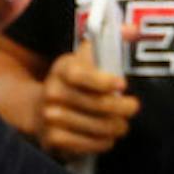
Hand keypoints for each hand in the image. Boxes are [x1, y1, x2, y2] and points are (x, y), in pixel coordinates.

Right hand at [37, 43, 138, 160]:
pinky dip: (103, 142)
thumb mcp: (87, 58)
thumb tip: (134, 29)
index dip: (104, 81)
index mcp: (63, 68)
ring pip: (99, 126)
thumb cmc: (74, 82)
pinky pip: (89, 145)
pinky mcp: (53, 139)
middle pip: (99, 104)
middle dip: (123, 108)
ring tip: (121, 124)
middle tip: (132, 107)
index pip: (82, 75)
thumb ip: (111, 41)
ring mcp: (51, 117)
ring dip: (117, 127)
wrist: (39, 108)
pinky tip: (107, 137)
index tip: (122, 84)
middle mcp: (53, 92)